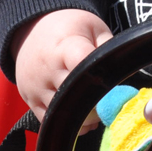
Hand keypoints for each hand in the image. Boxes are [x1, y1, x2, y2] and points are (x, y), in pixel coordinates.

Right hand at [12, 8, 112, 128]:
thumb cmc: (70, 27)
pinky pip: (49, 121)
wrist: (34, 27)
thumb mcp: (94, 27)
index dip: (100, 78)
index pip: (81, 65)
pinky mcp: (29, 100)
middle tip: (112, 104)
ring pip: (62, 113)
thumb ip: (108, 49)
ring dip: (83, 118)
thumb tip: (122, 74)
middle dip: (96, 104)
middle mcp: (47, 69)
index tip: (114, 87)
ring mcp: (35, 87)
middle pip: (74, 96)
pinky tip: (82, 117)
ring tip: (98, 110)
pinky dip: (67, 123)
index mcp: (66, 47)